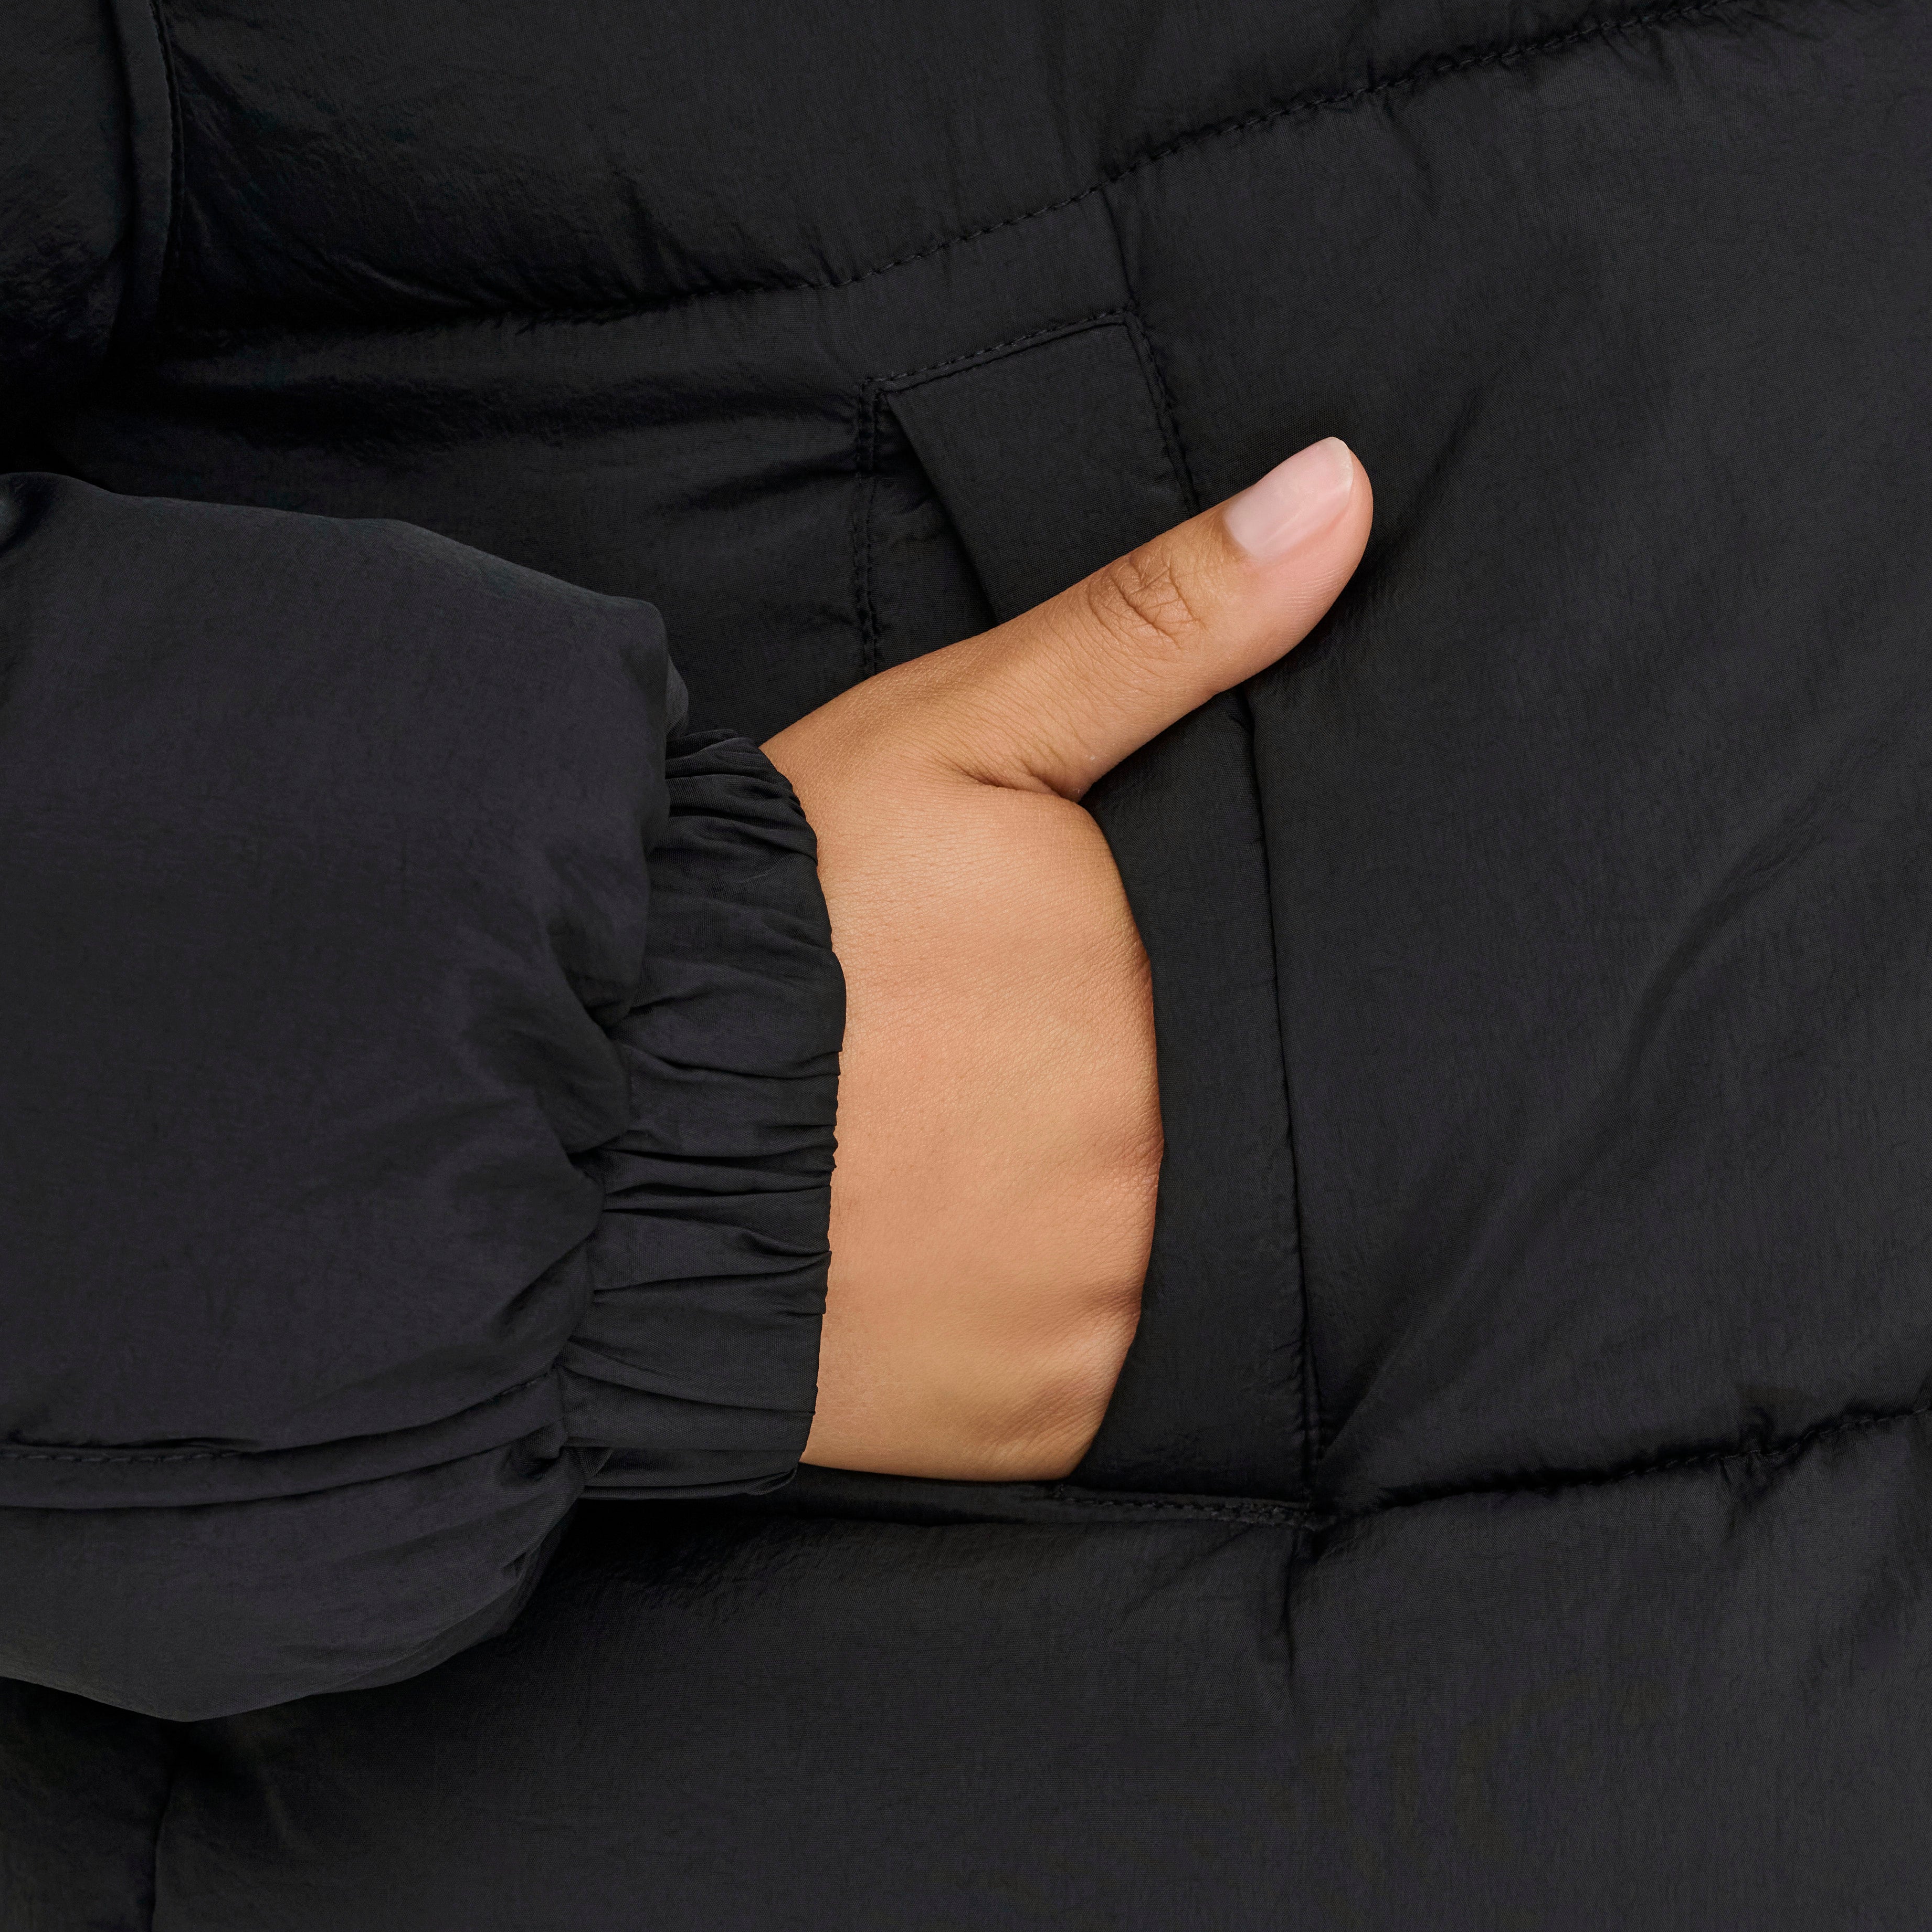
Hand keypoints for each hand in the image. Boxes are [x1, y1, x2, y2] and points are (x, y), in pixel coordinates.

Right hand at [763, 436, 1371, 1479]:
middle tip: (1006, 1088)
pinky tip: (963, 1275)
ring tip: (975, 1178)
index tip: (1103, 1007)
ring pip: (1151, 1274)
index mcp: (1160, 1022)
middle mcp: (1148, 1192)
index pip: (1277, 1032)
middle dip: (1132, 1120)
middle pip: (1213, 1157)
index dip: (1202, 1017)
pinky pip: (1087, 1392)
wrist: (589, 1104)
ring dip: (1089, 1239)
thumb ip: (1164, 623)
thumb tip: (1342, 494)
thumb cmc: (775, 909)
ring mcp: (1088, 1330)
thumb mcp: (967, 729)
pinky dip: (1041, 1343)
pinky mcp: (1027, 1437)